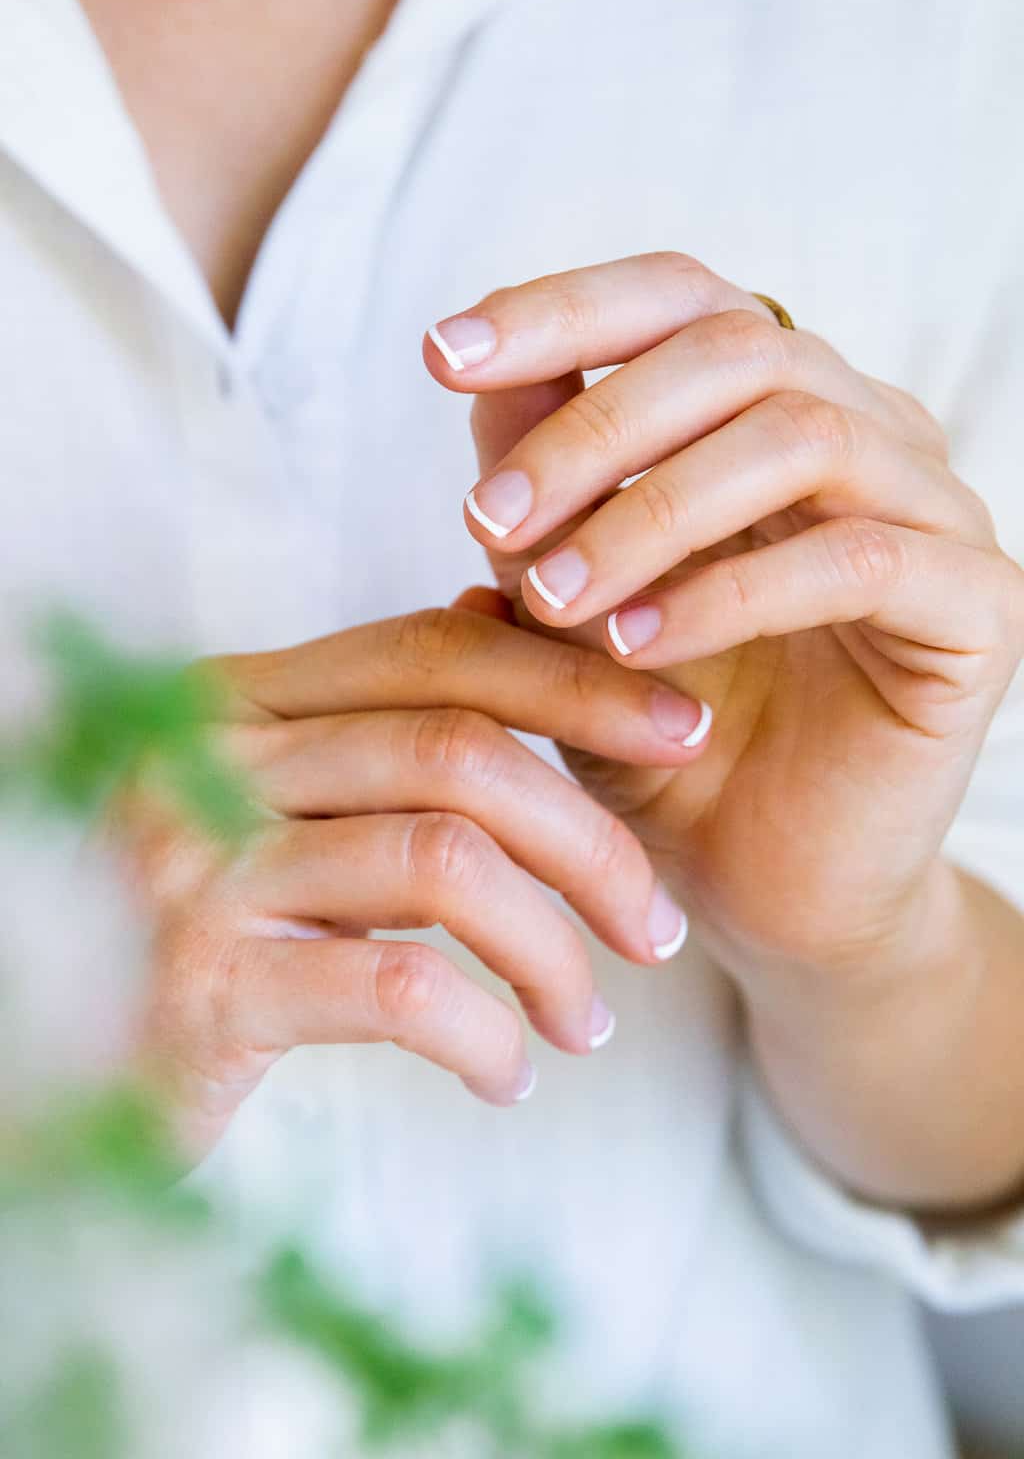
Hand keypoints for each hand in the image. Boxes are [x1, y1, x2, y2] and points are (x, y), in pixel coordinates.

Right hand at [123, 607, 706, 1158]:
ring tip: (590, 1018)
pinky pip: (397, 989)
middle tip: (658, 928)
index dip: (575, 681)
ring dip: (553, 951)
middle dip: (593, 840)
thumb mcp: (276, 809)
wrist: (52, 1064)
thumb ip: (378, 717)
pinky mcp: (199, 988)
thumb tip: (498, 609)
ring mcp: (195, 868)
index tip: (685, 731)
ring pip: (444, 863)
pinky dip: (484, 1035)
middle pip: (458, 752)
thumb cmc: (196, 933)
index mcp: (235, 702)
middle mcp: (207, 760)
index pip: (433, 650)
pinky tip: (508, 1074)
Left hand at [424, 252, 1023, 980]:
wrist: (760, 888)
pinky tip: (637, 648)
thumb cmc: (661, 742)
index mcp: (773, 410)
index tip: (438, 354)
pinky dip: (732, 594)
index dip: (563, 308)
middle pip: (737, 348)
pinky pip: (858, 560)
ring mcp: (932, 512)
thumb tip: (478, 376)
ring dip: (653, 512)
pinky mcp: (977, 608)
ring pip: (799, 436)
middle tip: (487, 519)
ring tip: (553, 599)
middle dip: (591, 429)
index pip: (681, 299)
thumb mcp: (570, 613)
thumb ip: (542, 499)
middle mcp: (865, 434)